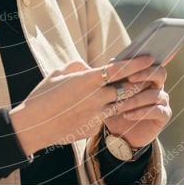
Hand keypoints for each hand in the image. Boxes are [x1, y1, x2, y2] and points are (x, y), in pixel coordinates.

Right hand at [9, 54, 155, 155]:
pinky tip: (117, 107)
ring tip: (144, 91)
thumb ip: (77, 67)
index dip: (136, 63)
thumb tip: (89, 66)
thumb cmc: (42, 96)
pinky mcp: (93, 127)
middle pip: (127, 87)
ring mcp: (95, 114)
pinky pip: (108, 116)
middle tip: (151, 75)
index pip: (118, 69)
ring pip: (123, 104)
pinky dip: (114, 110)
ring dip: (134, 98)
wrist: (32, 126)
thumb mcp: (58, 74)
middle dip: (141, 81)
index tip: (149, 57)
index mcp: (86, 80)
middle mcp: (95, 97)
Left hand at [103, 63, 170, 148]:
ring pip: (154, 94)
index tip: (129, 64)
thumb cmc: (115, 108)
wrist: (119, 133)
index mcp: (147, 76)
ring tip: (119, 106)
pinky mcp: (164, 115)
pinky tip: (127, 115)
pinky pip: (156, 110)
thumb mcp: (112, 92)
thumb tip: (112, 60)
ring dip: (135, 100)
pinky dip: (140, 112)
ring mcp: (162, 100)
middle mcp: (157, 86)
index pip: (150, 63)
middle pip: (160, 73)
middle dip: (144, 74)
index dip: (141, 61)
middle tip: (129, 78)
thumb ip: (115, 77)